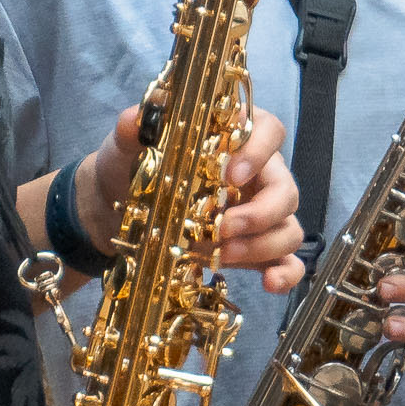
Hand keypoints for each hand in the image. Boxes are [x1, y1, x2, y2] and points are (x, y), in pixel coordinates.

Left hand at [82, 102, 302, 292]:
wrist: (116, 209)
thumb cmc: (131, 169)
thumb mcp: (125, 147)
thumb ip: (130, 131)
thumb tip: (136, 121)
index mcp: (235, 138)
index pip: (269, 131)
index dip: (260, 151)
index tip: (232, 174)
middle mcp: (257, 174)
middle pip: (285, 188)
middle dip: (260, 213)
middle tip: (223, 228)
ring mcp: (259, 214)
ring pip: (288, 226)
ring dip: (262, 245)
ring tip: (221, 256)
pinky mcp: (254, 248)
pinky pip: (287, 260)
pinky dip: (286, 273)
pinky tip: (269, 284)